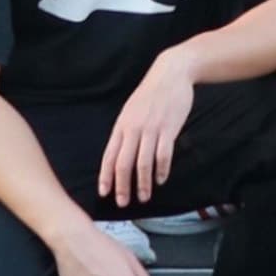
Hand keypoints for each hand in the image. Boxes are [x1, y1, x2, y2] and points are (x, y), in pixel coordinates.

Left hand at [99, 51, 195, 209]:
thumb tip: (120, 154)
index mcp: (121, 125)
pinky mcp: (168, 128)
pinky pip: (163, 155)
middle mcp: (133, 129)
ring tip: (143, 197)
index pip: (109, 156)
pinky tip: (160, 179)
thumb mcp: (131, 110)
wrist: (171, 73)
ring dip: (142, 183)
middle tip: (122, 202)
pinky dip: (161, 170)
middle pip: (123, 163)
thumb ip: (126, 131)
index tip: (104, 192)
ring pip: (143, 163)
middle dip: (122, 186)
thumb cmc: (151, 93)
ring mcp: (151, 129)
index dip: (105, 176)